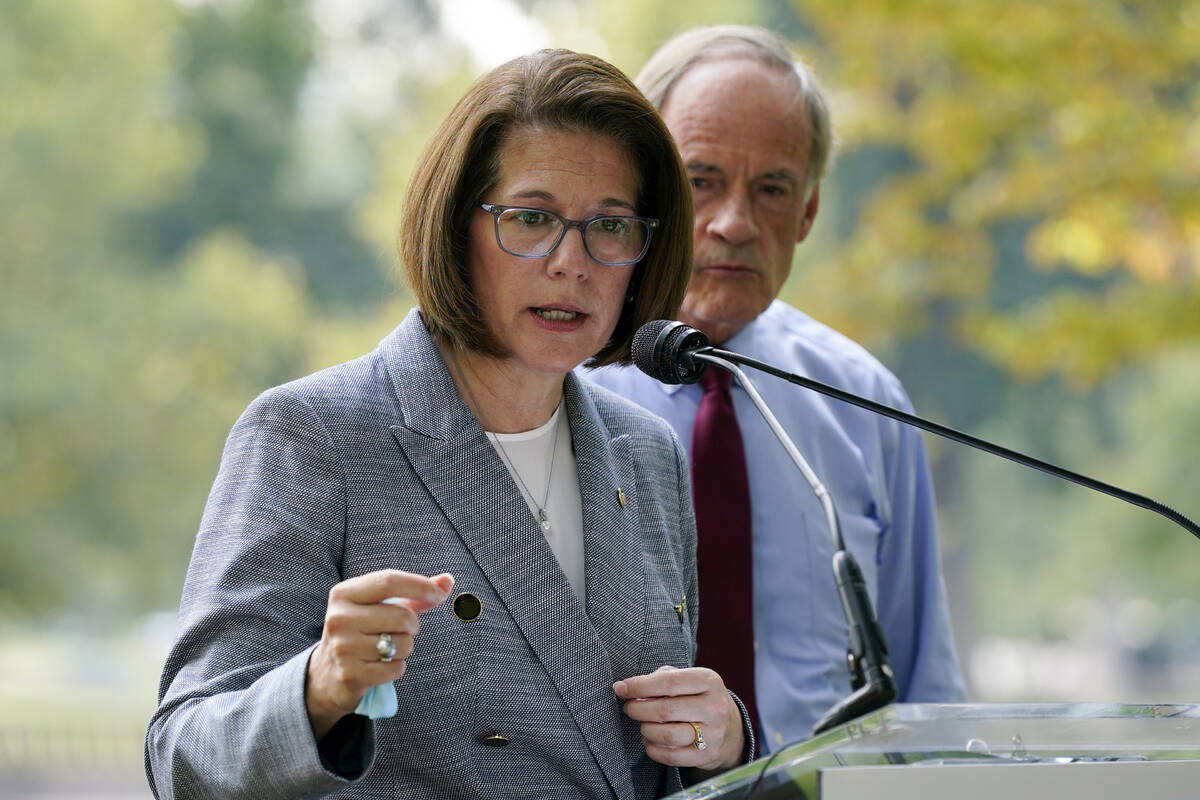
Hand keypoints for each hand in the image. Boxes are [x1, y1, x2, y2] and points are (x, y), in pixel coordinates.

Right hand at [305, 569, 453, 738]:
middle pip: (401, 616)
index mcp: (344, 593)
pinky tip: (379, 666)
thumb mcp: (379, 607)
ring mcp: (343, 647)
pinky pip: (395, 668)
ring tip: (386, 648)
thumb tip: (447, 581)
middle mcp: (339, 618)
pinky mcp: (350, 674)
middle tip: (402, 631)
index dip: (419, 586)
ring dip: (404, 648)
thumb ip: (414, 594)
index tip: (438, 594)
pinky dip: (396, 667)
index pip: (389, 580)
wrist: (326, 673)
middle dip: (412, 625)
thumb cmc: (361, 631)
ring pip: (402, 644)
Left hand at [614, 665, 744, 773]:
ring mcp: (713, 734)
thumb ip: (659, 679)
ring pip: (667, 735)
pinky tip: (650, 741)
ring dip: (646, 730)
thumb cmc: (696, 697)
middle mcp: (715, 707)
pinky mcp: (707, 755)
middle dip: (638, 709)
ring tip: (643, 724)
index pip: (669, 682)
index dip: (640, 686)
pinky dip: (652, 749)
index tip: (621, 688)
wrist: (728, 728)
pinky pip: (671, 756)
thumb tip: (624, 688)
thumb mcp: (687, 679)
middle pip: (665, 710)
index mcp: (709, 681)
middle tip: (629, 708)